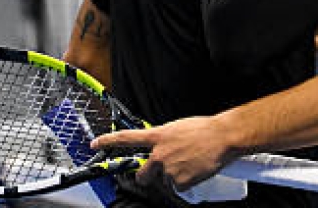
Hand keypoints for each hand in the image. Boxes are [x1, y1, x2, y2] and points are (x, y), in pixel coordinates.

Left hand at [92, 116, 233, 190]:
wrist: (223, 137)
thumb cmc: (206, 129)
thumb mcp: (179, 128)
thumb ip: (165, 139)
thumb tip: (162, 147)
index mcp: (159, 136)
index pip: (127, 138)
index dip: (108, 141)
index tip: (95, 144)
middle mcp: (159, 154)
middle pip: (143, 174)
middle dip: (148, 176)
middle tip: (161, 172)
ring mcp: (168, 169)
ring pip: (166, 181)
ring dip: (176, 176)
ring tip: (192, 164)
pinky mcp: (179, 182)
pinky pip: (180, 188)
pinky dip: (187, 183)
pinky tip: (196, 171)